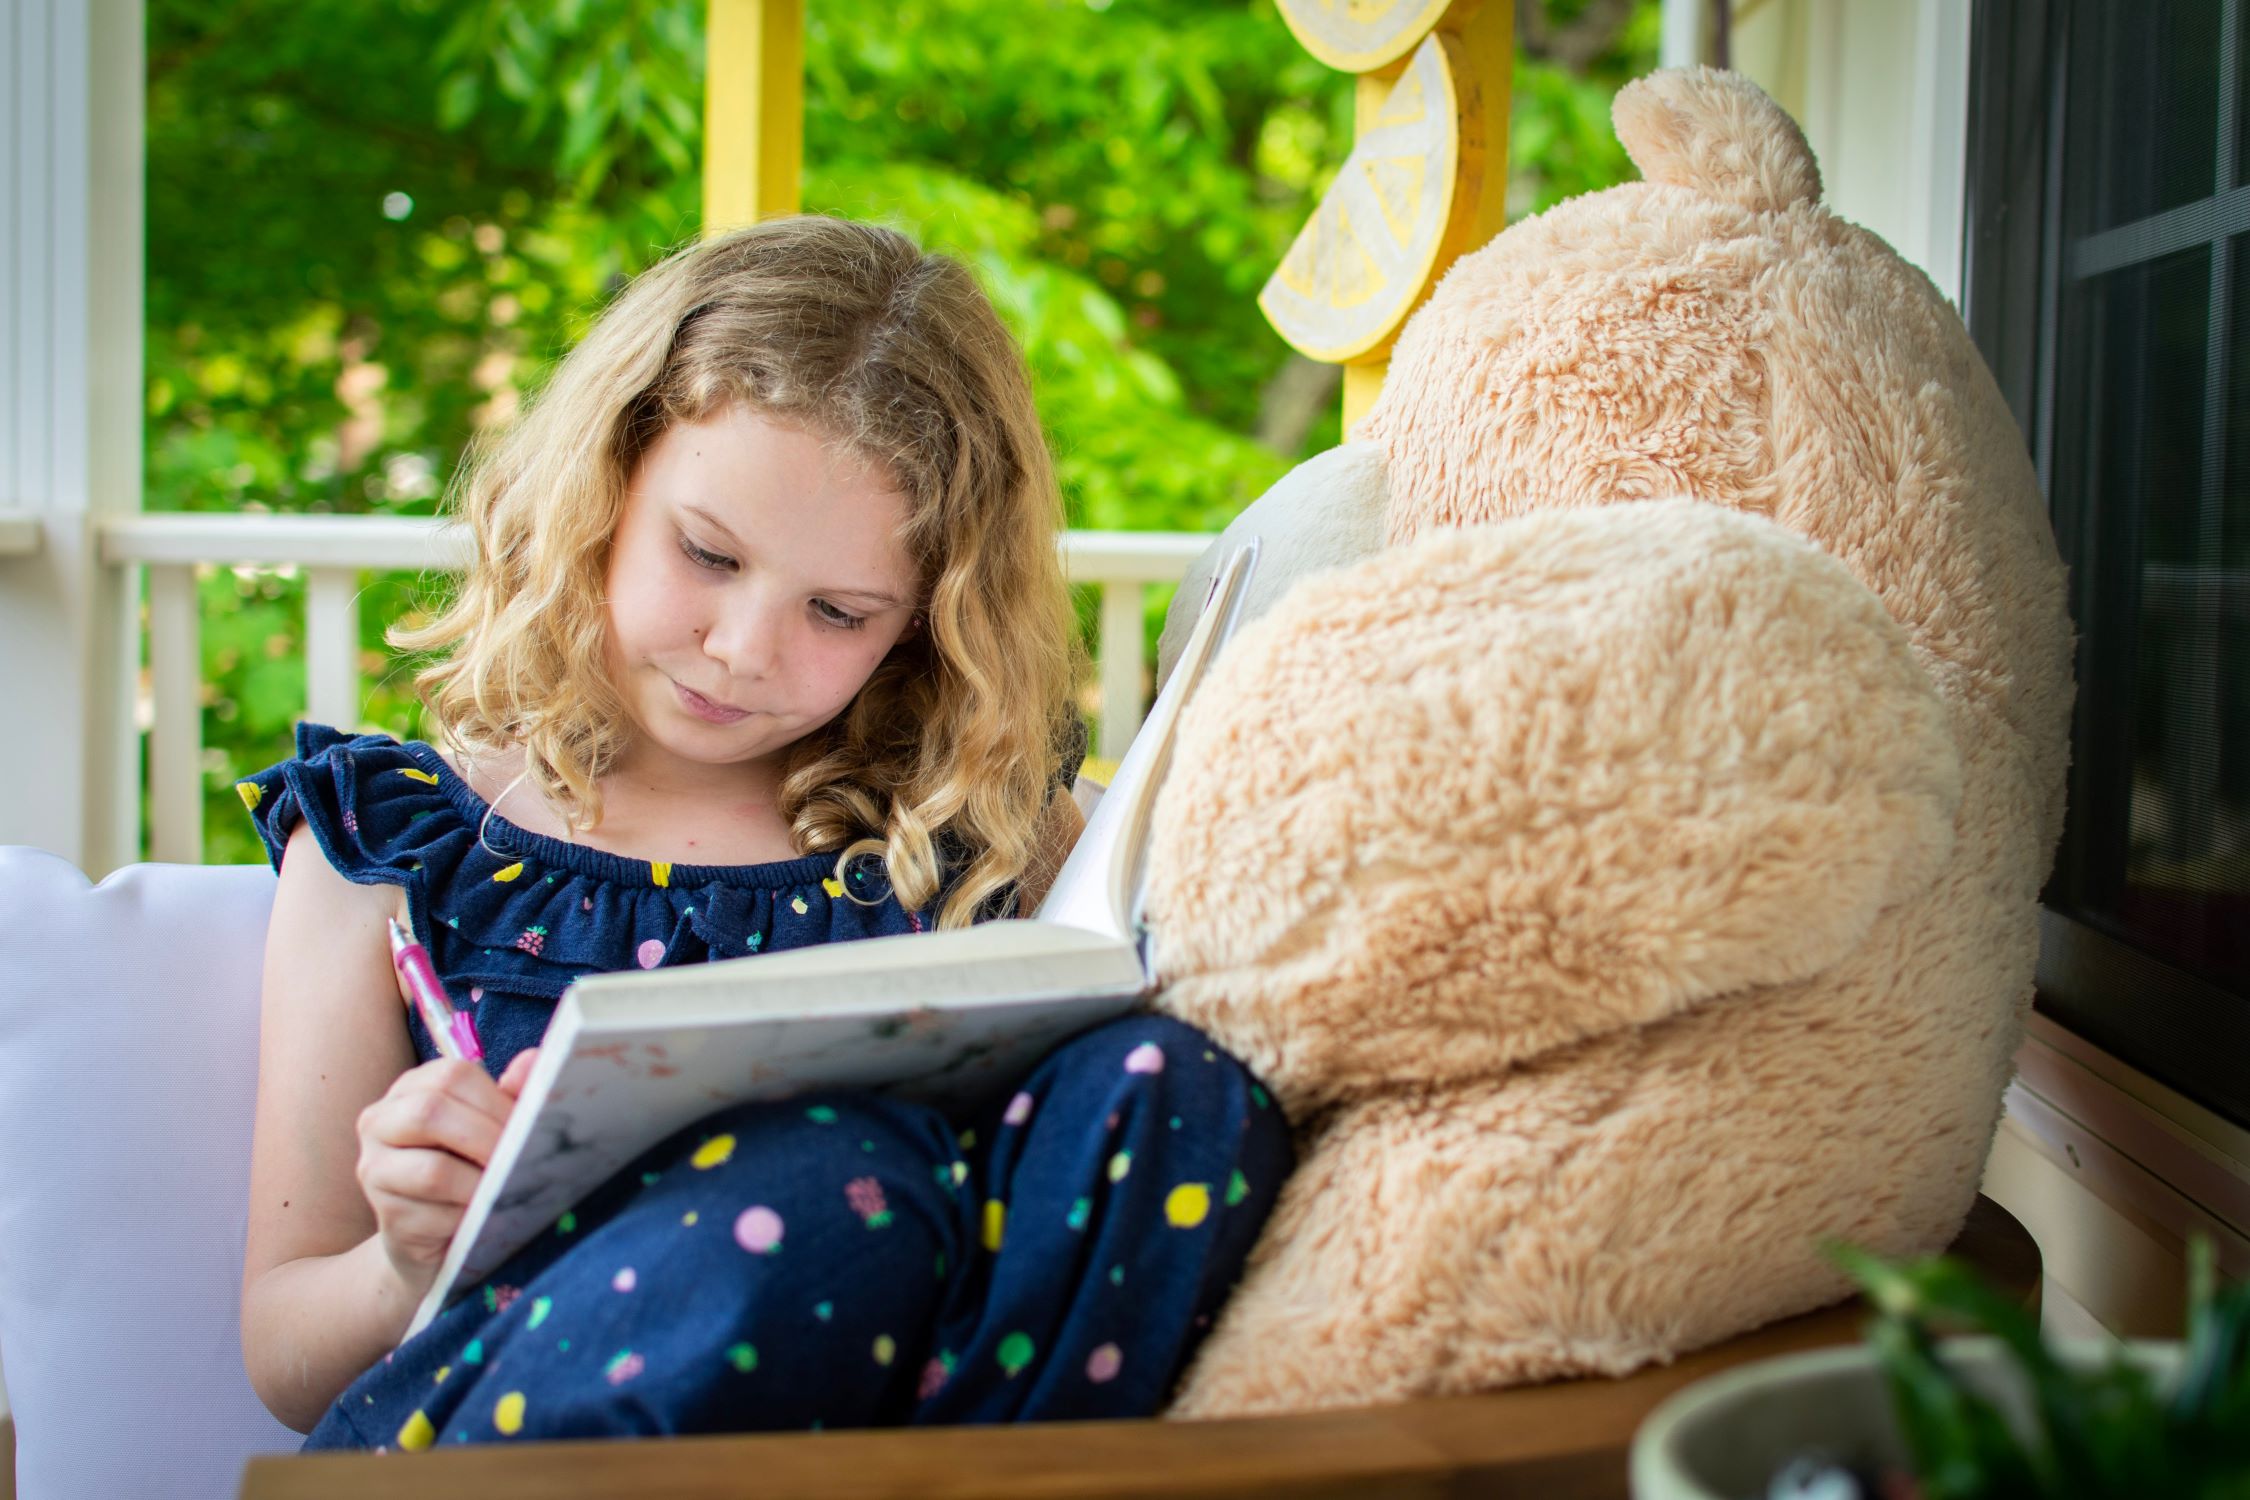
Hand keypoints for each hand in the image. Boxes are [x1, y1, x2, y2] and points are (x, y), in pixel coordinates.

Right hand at [355, 1048, 538, 1295]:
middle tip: (524, 1160)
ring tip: (508, 1189)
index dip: (497, 1101)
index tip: (531, 1126)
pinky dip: (469, 1217)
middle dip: (488, 1139)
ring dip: (481, 1183)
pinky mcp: (386, 1217)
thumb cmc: (469, 1170)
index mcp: (411, 1089)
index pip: (452, 1076)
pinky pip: (433, 1216)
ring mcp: (375, 1171)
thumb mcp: (492, 1128)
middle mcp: (380, 1122)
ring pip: (432, 1171)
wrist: (434, 1239)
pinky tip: (486, 1218)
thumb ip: (512, 1095)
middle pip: (430, 1113)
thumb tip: (534, 1061)